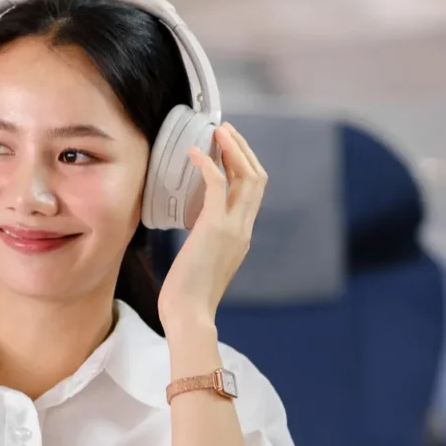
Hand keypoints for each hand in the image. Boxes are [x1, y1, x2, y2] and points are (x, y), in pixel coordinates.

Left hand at [157, 122, 266, 337]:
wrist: (189, 315)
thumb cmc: (188, 296)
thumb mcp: (203, 263)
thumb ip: (207, 243)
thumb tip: (196, 232)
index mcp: (242, 236)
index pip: (253, 192)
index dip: (244, 165)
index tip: (228, 148)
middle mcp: (244, 229)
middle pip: (257, 178)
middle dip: (243, 150)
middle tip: (225, 130)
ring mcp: (233, 228)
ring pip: (246, 176)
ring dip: (232, 149)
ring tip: (217, 131)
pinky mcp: (215, 228)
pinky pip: (217, 185)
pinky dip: (208, 164)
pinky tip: (194, 154)